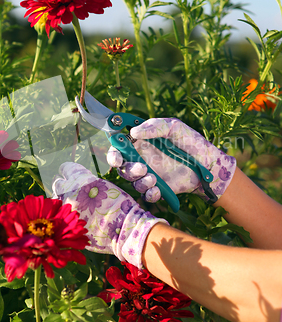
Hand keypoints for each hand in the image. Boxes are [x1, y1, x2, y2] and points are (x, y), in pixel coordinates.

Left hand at [52, 162, 167, 267]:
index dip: (68, 171)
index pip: (65, 169)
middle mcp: (69, 192)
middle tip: (72, 189)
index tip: (70, 174)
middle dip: (64, 185)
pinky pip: (62, 216)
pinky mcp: (67, 224)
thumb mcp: (102, 186)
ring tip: (75, 204)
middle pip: (58, 184)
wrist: (123, 229)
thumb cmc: (118, 205)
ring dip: (64, 200)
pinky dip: (68, 215)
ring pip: (57, 201)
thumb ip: (86, 182)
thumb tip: (79, 183)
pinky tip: (77, 216)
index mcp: (79, 179)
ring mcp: (66, 209)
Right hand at [107, 118, 235, 202]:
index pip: (119, 149)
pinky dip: (149, 193)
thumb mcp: (173, 127)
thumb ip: (154, 126)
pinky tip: (157, 189)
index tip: (117, 158)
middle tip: (141, 167)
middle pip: (122, 168)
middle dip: (127, 170)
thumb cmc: (190, 141)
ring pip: (134, 182)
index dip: (113, 155)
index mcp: (140, 144)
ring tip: (154, 178)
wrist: (208, 162)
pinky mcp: (159, 189)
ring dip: (140, 181)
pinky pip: (147, 195)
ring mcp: (150, 175)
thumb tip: (133, 132)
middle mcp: (141, 160)